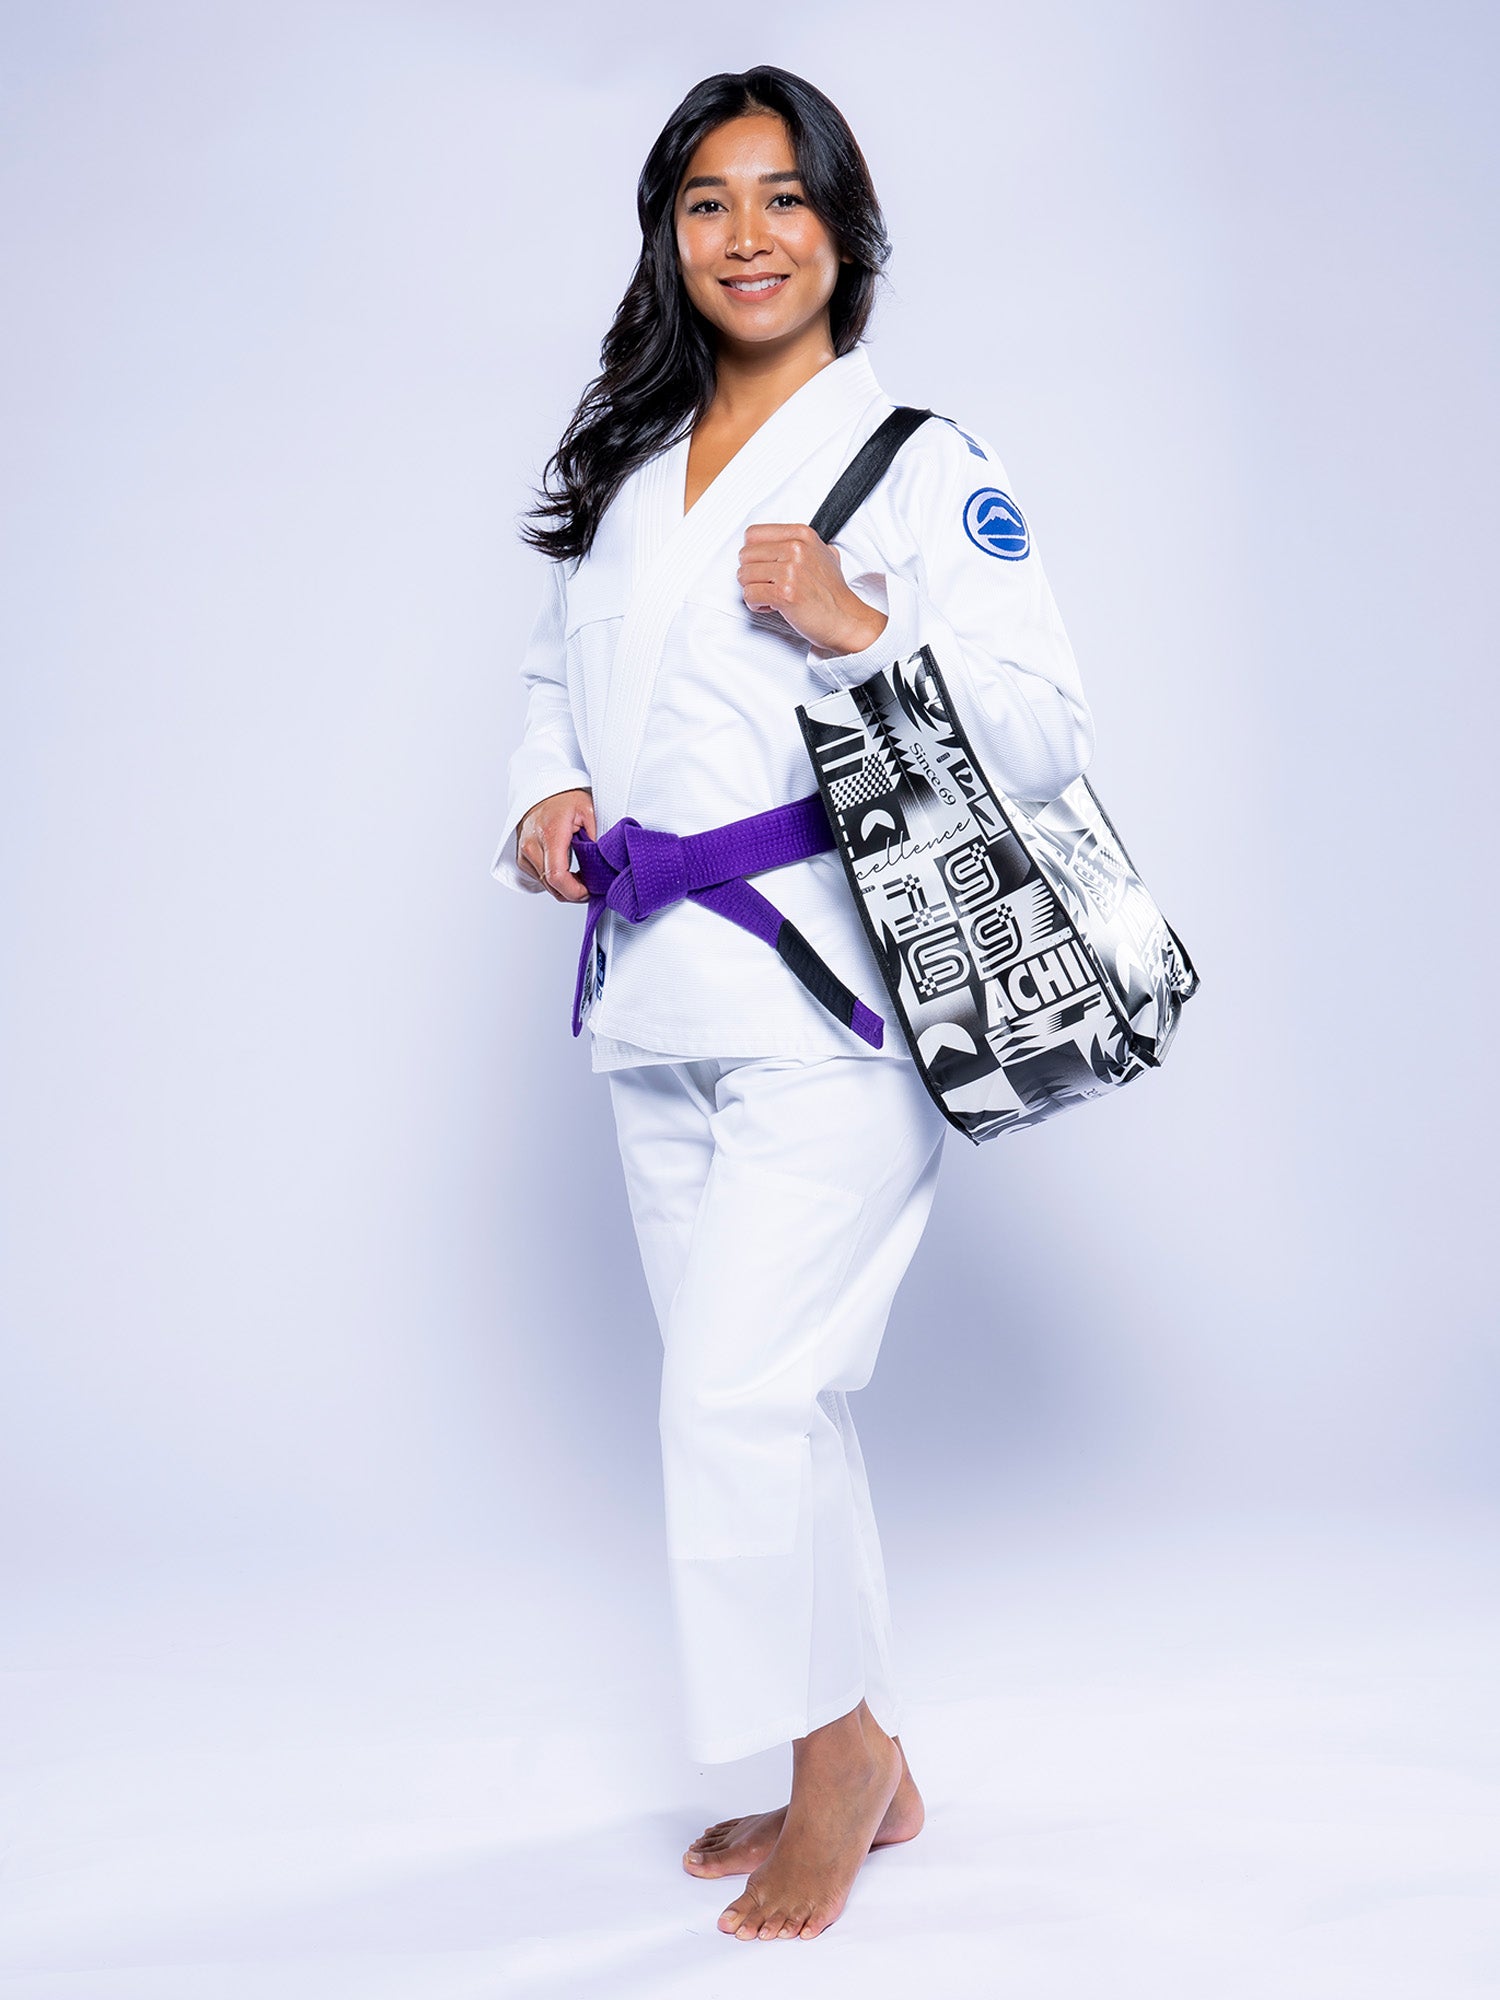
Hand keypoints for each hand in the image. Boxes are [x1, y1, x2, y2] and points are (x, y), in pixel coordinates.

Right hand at [516, 788, 595, 902]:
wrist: (542, 792)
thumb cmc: (564, 799)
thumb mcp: (588, 810)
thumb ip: (597, 836)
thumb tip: (603, 860)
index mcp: (550, 834)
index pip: (557, 876)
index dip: (574, 891)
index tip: (588, 891)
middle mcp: (532, 845)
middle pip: (552, 886)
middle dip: (573, 892)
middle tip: (589, 887)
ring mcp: (524, 854)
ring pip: (546, 886)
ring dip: (565, 888)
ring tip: (580, 878)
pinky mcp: (522, 859)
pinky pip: (540, 879)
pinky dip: (555, 881)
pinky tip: (567, 872)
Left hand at [737, 523, 888, 655]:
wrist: (845, 619)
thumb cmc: (832, 593)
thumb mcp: (823, 554)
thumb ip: (801, 544)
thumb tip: (776, 542)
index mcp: (802, 535)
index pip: (753, 534)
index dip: (753, 553)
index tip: (762, 565)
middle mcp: (796, 549)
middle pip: (745, 554)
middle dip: (751, 573)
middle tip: (766, 584)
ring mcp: (790, 571)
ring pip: (743, 575)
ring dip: (752, 590)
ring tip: (769, 596)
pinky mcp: (784, 594)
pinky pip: (749, 594)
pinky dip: (755, 604)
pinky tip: (770, 606)